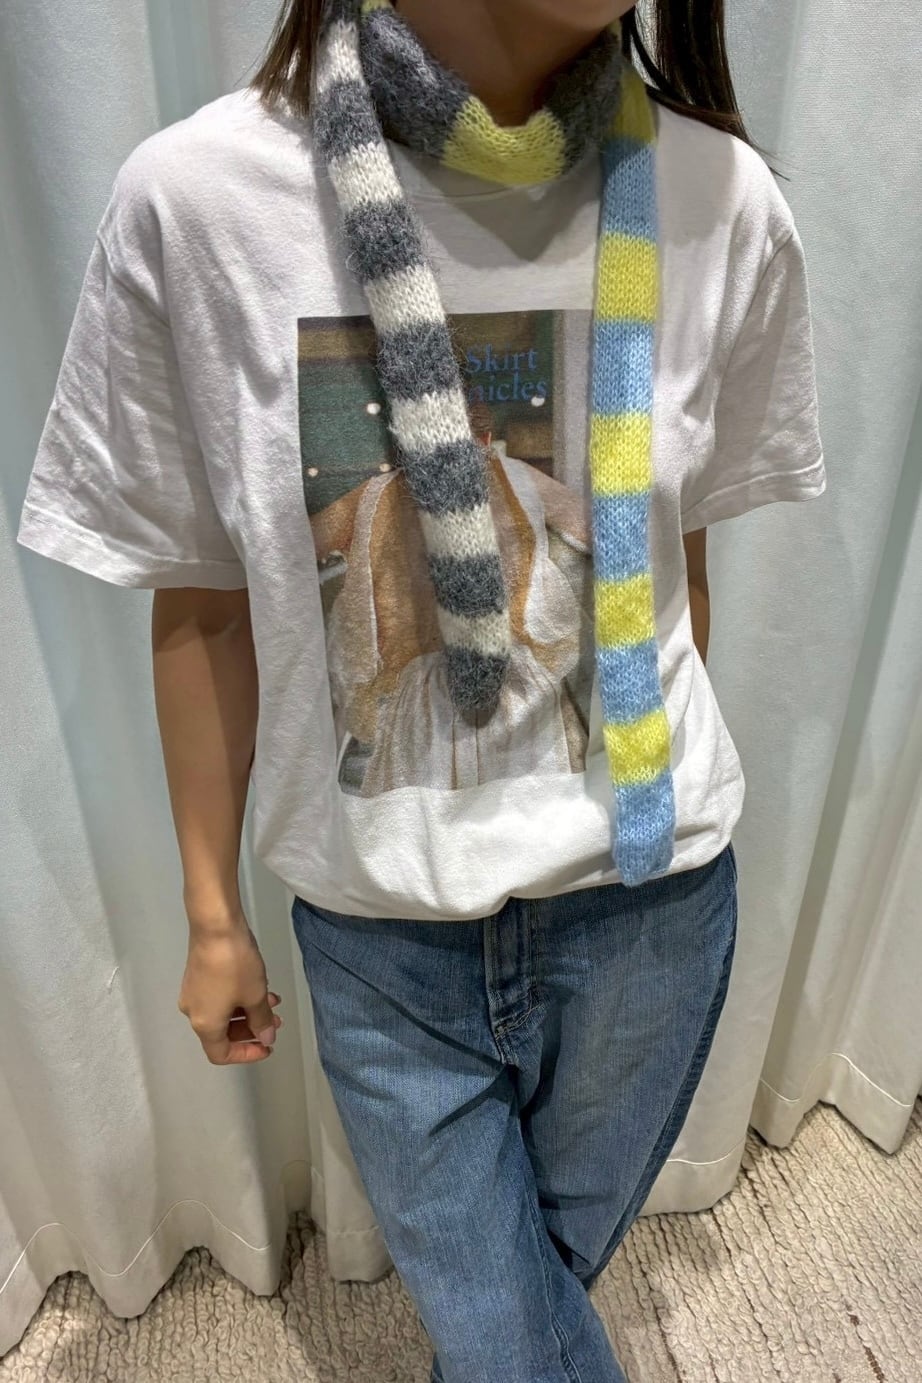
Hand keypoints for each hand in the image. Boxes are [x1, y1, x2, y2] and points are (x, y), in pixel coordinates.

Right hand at [178, 921, 282, 1064]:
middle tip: (276, 1021)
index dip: (246, 1054)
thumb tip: (266, 1039)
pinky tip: (259, 985)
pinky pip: (218, 997)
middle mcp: (194, 1013)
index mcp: (205, 1024)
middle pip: (222, 1034)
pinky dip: (238, 998)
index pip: (221, 1054)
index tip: (267, 1046)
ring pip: (223, 1013)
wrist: (215, 926)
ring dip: (248, 1012)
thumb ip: (262, 1021)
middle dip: (252, 1030)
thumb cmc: (235, 965)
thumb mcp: (255, 996)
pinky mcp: (197, 976)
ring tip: (274, 1001)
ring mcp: (193, 993)